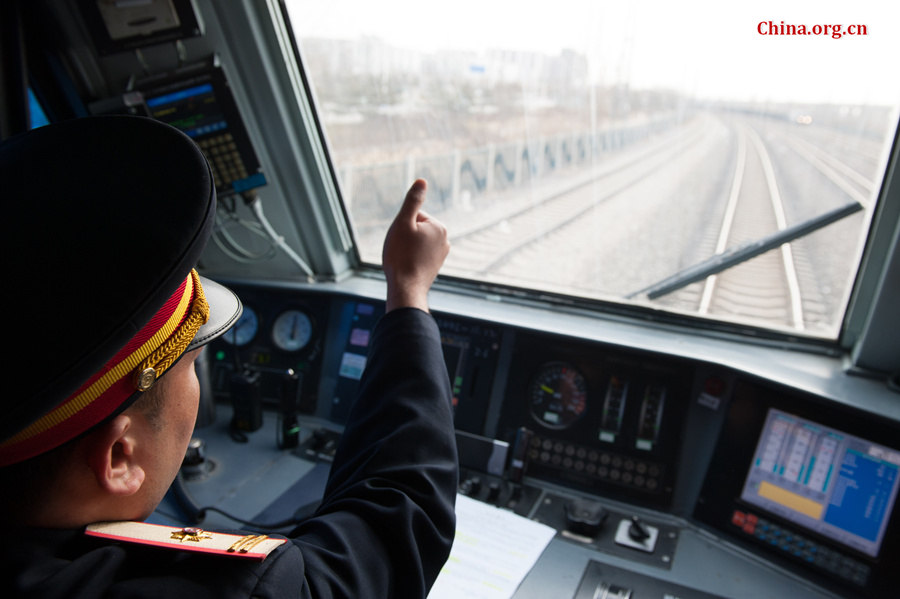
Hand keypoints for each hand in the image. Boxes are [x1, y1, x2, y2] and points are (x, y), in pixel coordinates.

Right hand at [382, 179, 449, 312]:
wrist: (405, 288)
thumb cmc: (401, 256)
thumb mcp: (403, 223)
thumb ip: (413, 201)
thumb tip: (422, 181)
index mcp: (439, 227)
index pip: (413, 216)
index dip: (402, 226)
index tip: (401, 240)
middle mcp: (445, 240)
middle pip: (416, 229)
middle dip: (406, 236)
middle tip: (400, 251)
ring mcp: (441, 254)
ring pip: (416, 243)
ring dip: (407, 248)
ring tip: (404, 260)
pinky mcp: (435, 266)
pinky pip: (419, 255)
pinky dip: (411, 258)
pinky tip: (408, 267)